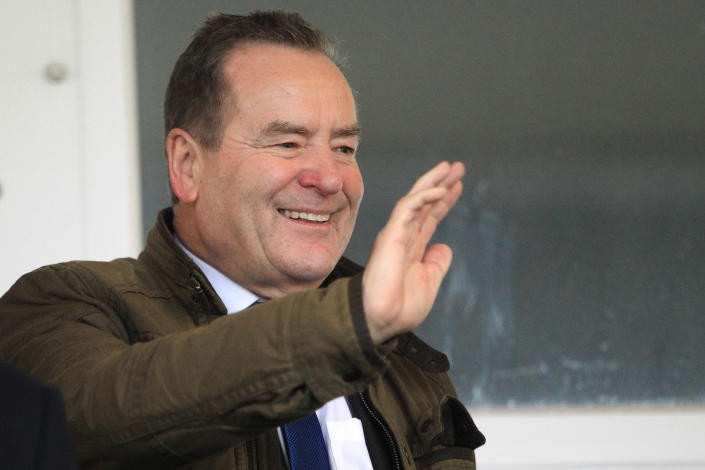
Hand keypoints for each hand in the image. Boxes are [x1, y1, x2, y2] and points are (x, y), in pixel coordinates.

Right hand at [362, 161, 464, 343]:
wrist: (382, 320)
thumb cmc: (400, 307)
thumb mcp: (429, 282)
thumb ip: (436, 263)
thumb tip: (445, 246)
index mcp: (412, 248)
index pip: (429, 217)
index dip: (444, 201)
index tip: (458, 186)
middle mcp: (404, 237)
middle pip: (424, 203)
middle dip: (440, 184)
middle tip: (457, 167)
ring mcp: (396, 234)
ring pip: (415, 199)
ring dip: (433, 183)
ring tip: (451, 169)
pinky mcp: (391, 236)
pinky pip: (407, 209)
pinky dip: (423, 198)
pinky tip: (439, 191)